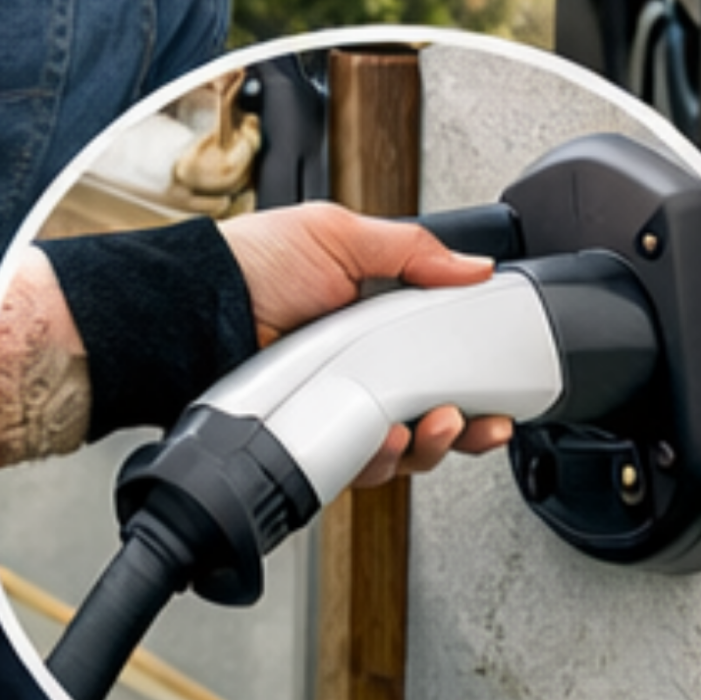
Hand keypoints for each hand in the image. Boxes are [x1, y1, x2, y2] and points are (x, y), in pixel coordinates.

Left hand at [224, 204, 517, 487]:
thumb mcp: (339, 235)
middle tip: (481, 420)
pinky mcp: (313, 439)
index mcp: (377, 321)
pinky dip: (383, 458)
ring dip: (433, 444)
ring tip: (439, 423)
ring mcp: (338, 407)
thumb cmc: (254, 263)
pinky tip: (390, 437)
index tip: (503, 387)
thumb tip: (475, 267)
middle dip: (466, 425)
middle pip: (432, 412)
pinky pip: (360, 464)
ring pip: (405, 449)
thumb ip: (413, 251)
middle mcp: (362, 369)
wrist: (197, 305)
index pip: (441, 357)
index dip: (475, 377)